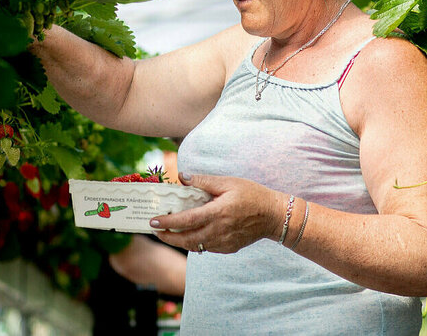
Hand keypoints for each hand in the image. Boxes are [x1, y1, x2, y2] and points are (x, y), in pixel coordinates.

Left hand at [150, 174, 284, 253]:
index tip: (153, 221)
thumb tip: (182, 177)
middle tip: (155, 230)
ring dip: (179, 241)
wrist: (273, 215)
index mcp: (218, 212)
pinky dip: (195, 242)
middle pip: (186, 239)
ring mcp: (224, 242)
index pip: (187, 220)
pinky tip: (190, 234)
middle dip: (167, 237)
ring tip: (168, 233)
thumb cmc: (252, 195)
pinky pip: (206, 247)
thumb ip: (204, 181)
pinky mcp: (228, 248)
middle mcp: (219, 230)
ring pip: (195, 246)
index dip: (168, 222)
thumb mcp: (228, 182)